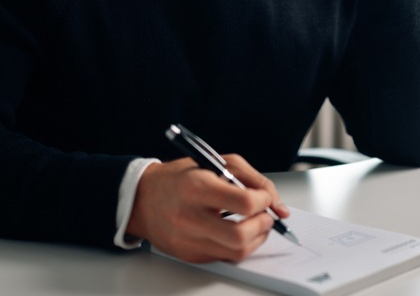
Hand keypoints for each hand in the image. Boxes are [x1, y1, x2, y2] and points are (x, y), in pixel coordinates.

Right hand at [126, 155, 290, 262]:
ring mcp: (188, 240)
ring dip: (257, 238)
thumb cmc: (180, 178)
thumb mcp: (216, 163)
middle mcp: (190, 217)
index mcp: (198, 188)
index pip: (244, 203)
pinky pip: (225, 257)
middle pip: (241, 235)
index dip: (264, 201)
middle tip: (265, 216)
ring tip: (254, 224)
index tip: (266, 197)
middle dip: (264, 225)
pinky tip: (235, 231)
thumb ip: (253, 179)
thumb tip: (278, 205)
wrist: (142, 199)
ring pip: (237, 252)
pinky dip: (238, 245)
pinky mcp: (189, 255)